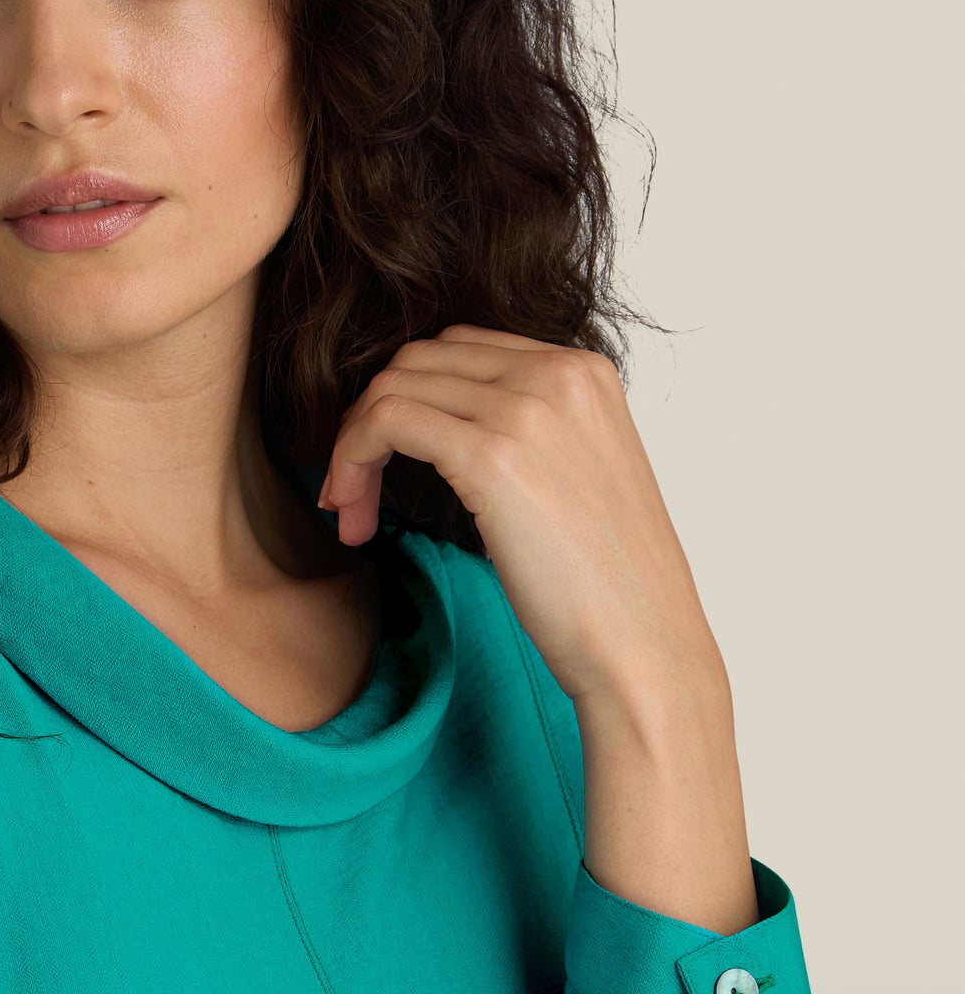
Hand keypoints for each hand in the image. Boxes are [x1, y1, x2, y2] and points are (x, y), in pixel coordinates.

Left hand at [316, 324, 720, 707]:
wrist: (644, 643)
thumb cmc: (611, 586)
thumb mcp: (577, 478)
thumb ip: (529, 435)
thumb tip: (448, 437)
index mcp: (585, 371)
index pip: (461, 350)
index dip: (408, 399)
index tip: (384, 464)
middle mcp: (558, 372)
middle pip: (419, 360)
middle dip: (370, 420)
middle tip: (353, 495)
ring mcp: (527, 408)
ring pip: (392, 387)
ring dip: (352, 447)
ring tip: (350, 513)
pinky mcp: (492, 455)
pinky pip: (386, 421)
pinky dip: (351, 459)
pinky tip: (354, 517)